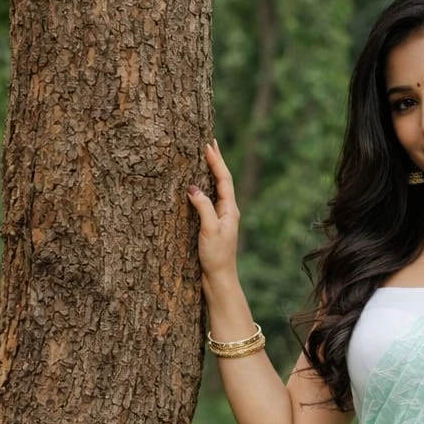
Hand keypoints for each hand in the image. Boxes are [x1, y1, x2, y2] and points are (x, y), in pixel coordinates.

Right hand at [186, 139, 240, 284]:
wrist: (219, 280)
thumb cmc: (216, 257)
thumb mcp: (210, 230)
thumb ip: (203, 207)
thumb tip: (192, 188)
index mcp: (231, 210)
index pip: (224, 179)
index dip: (216, 161)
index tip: (208, 144)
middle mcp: (228, 212)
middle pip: (222, 181)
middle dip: (216, 162)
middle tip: (210, 143)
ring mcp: (221, 219)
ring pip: (216, 189)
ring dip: (211, 172)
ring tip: (206, 158)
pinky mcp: (213, 226)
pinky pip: (209, 200)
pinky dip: (204, 187)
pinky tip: (198, 185)